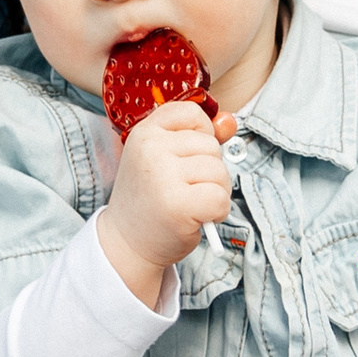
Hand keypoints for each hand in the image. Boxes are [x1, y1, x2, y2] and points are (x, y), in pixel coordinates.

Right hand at [100, 98, 237, 301]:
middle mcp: (151, 149)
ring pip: (220, 172)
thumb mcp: (167, 158)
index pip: (192, 113)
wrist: (127, 243)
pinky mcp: (177, 205)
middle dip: (210, 170)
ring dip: (215, 192)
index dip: (201, 135)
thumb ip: (200, 136)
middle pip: (211, 146)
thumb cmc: (152, 198)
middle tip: (184, 189)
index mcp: (145, 132)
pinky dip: (217, 212)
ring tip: (190, 203)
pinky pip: (220, 198)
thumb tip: (230, 122)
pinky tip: (197, 218)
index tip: (185, 158)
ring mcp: (163, 176)